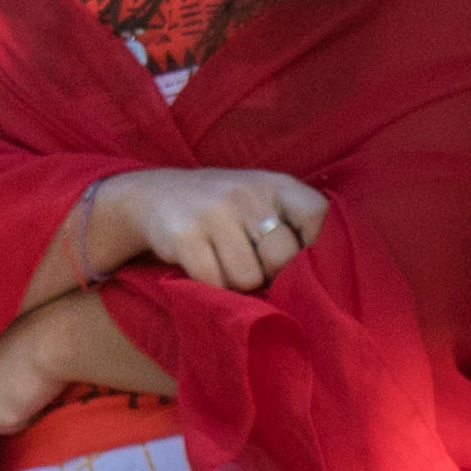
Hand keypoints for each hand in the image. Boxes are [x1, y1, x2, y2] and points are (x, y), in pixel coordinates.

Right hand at [96, 165, 326, 296]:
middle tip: (254, 267)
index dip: (315, 246)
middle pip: (282, 258)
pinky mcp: (185, 235)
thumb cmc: (223, 209)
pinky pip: (214, 282)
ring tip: (224, 264)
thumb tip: (314, 282)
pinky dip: (211, 286)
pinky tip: (202, 267)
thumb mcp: (261, 201)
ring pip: (248, 278)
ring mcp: (214, 212)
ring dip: (238, 284)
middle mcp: (246, 193)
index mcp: (275, 183)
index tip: (299, 261)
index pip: (317, 214)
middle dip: (270, 274)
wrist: (153, 195)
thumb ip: (290, 227)